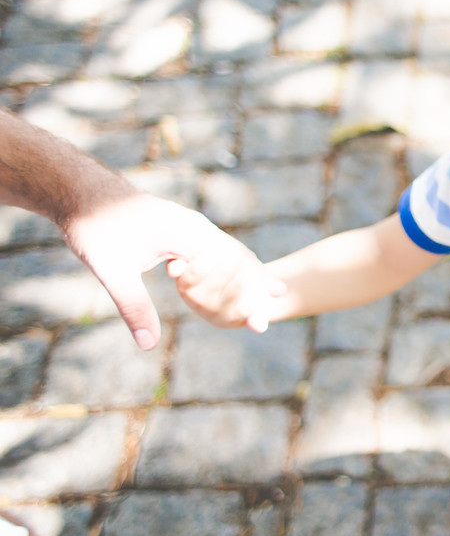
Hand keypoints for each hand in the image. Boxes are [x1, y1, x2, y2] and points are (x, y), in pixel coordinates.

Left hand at [63, 193, 284, 346]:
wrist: (83, 191)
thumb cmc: (96, 228)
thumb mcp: (111, 270)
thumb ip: (134, 306)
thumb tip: (148, 344)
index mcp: (187, 235)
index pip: (229, 269)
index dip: (246, 298)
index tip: (259, 323)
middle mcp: (196, 228)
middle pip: (239, 257)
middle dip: (259, 283)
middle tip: (281, 303)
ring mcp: (192, 226)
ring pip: (231, 249)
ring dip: (252, 271)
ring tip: (275, 289)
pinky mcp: (183, 229)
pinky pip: (217, 246)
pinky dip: (234, 261)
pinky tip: (238, 270)